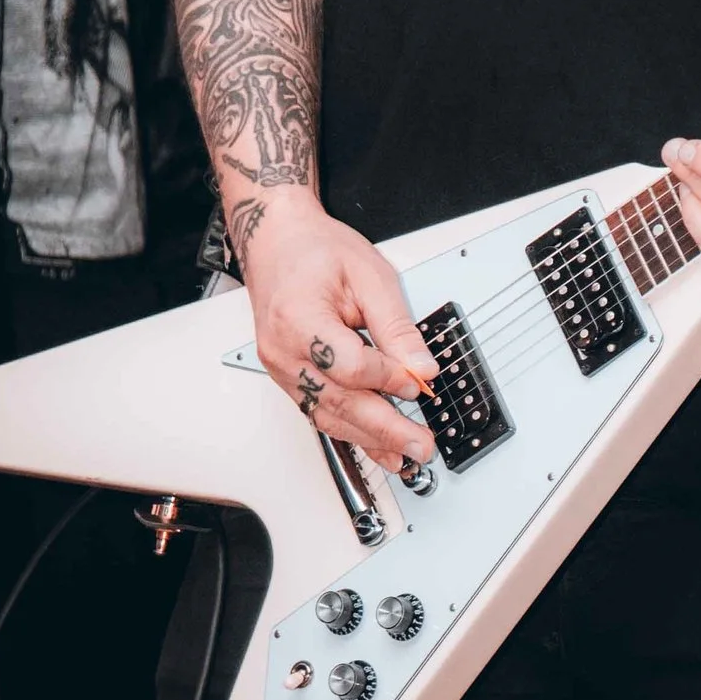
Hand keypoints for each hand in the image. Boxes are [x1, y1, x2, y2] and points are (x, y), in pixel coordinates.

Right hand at [233, 190, 437, 473]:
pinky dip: (352, 431)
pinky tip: (378, 446)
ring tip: (406, 455)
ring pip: (328, 416)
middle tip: (421, 445)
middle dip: (385, 429)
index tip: (419, 383)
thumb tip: (422, 368)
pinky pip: (321, 412)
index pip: (349, 365)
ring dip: (370, 440)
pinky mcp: (288, 378)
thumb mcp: (369, 275)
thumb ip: (396, 326)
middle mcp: (283, 352)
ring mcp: (281, 370)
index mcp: (298, 318)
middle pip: (338, 401)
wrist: (277, 244)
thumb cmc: (316, 252)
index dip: (388, 378)